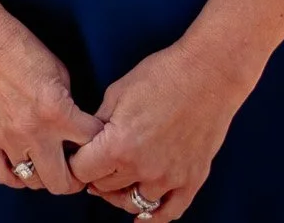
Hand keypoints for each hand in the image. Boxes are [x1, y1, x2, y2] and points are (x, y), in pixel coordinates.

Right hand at [0, 7, 105, 196]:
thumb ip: (69, 104)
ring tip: (49, 161)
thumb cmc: (17, 44)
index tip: (95, 140)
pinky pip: (2, 175)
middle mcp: (31, 131)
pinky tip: (23, 164)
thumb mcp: (57, 69)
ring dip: (45, 173)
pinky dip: (17, 176)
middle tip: (76, 165)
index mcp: (56, 111)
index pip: (93, 146)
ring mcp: (4, 138)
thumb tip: (75, 128)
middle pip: (63, 182)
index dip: (100, 143)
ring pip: (33, 181)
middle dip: (76, 176)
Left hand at [68, 42, 256, 218]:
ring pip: (133, 203)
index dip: (75, 161)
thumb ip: (98, 124)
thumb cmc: (161, 76)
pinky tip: (141, 217)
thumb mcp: (116, 93)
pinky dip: (154, 218)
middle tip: (95, 163)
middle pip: (104, 188)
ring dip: (121, 193)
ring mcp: (169, 178)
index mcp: (118, 146)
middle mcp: (143, 168)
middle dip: (96, 175)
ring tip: (117, 180)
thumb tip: (84, 142)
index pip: (82, 171)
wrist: (208, 75)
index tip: (77, 154)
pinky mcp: (192, 180)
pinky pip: (170, 212)